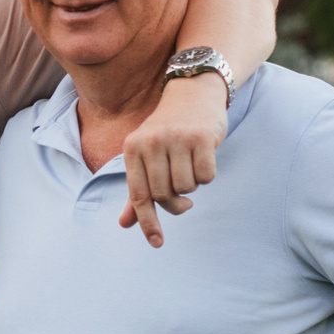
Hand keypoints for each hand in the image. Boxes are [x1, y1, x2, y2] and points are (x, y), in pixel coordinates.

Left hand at [116, 73, 227, 245]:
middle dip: (176, 203)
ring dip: (192, 186)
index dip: (147, 221)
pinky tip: (204, 159)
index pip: (138, 195)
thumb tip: (125, 224)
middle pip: (164, 195)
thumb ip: (138, 189)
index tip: (157, 242)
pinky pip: (206, 177)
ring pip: (186, 188)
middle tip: (184, 199)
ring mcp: (176, 139)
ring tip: (190, 167)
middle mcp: (151, 143)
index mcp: (132, 148)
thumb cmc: (168, 129)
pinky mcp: (201, 138)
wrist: (194, 91)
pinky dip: (207, 175)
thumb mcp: (146, 155)